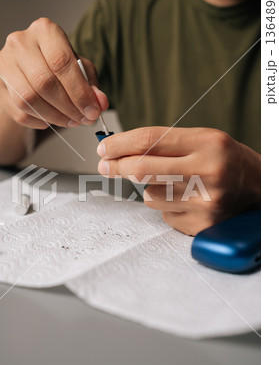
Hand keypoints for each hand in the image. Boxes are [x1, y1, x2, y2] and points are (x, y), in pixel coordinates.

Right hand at [0, 17, 108, 128]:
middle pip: (44, 82)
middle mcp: (19, 41)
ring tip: (70, 121)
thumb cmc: (59, 68)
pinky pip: (19, 112)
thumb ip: (92, 85)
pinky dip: (40, 121)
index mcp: (44, 30)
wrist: (28, 74)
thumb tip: (100, 103)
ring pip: (29, 100)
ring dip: (55, 117)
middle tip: (83, 120)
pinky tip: (51, 120)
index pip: (61, 62)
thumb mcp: (81, 71)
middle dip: (68, 107)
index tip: (92, 112)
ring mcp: (2, 62)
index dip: (79, 92)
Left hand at [97, 127, 260, 235]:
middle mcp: (208, 172)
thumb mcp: (203, 140)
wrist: (260, 189)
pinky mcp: (202, 224)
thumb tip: (121, 151)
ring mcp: (205, 201)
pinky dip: (167, 207)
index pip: (150, 139)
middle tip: (106, 165)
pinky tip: (187, 201)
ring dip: (151, 189)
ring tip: (176, 184)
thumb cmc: (226, 161)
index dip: (120, 143)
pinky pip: (163, 214)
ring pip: (149, 195)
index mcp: (208, 143)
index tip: (104, 147)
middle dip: (116, 166)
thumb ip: (166, 143)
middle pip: (142, 168)